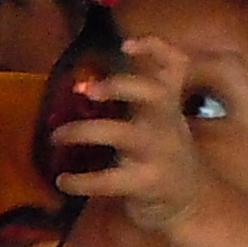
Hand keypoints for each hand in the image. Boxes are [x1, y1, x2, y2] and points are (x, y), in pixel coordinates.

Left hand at [49, 35, 210, 234]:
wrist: (192, 202)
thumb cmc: (165, 157)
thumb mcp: (160, 123)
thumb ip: (134, 103)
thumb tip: (81, 86)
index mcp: (169, 106)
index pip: (175, 66)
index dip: (156, 49)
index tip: (125, 44)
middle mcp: (166, 125)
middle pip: (153, 93)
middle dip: (118, 86)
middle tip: (83, 90)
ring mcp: (157, 154)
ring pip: (123, 134)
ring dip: (83, 131)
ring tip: (55, 136)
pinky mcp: (145, 184)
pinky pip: (109, 179)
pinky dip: (80, 180)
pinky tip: (62, 181)